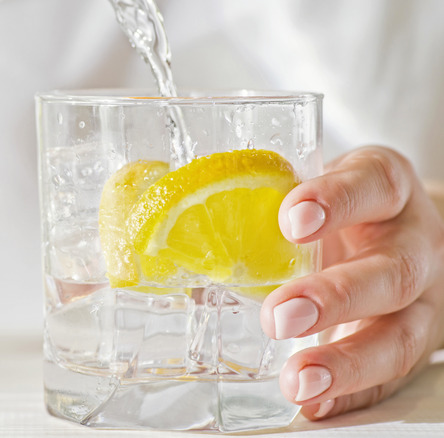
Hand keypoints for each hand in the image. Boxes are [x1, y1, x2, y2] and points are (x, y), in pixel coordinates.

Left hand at [261, 146, 443, 419]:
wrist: (395, 231)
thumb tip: (170, 241)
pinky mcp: (410, 341)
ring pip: (400, 333)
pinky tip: (315, 403)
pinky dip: (351, 393)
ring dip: (346, 360)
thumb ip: (254, 204)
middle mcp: (411, 243)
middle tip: (279, 317)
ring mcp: (419, 299)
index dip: (337, 200)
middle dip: (335, 296)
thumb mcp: (307, 191)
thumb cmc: (336, 210)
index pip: (372, 185)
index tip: (291, 220)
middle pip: (391, 271)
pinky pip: (391, 376)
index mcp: (383, 190)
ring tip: (297, 378)